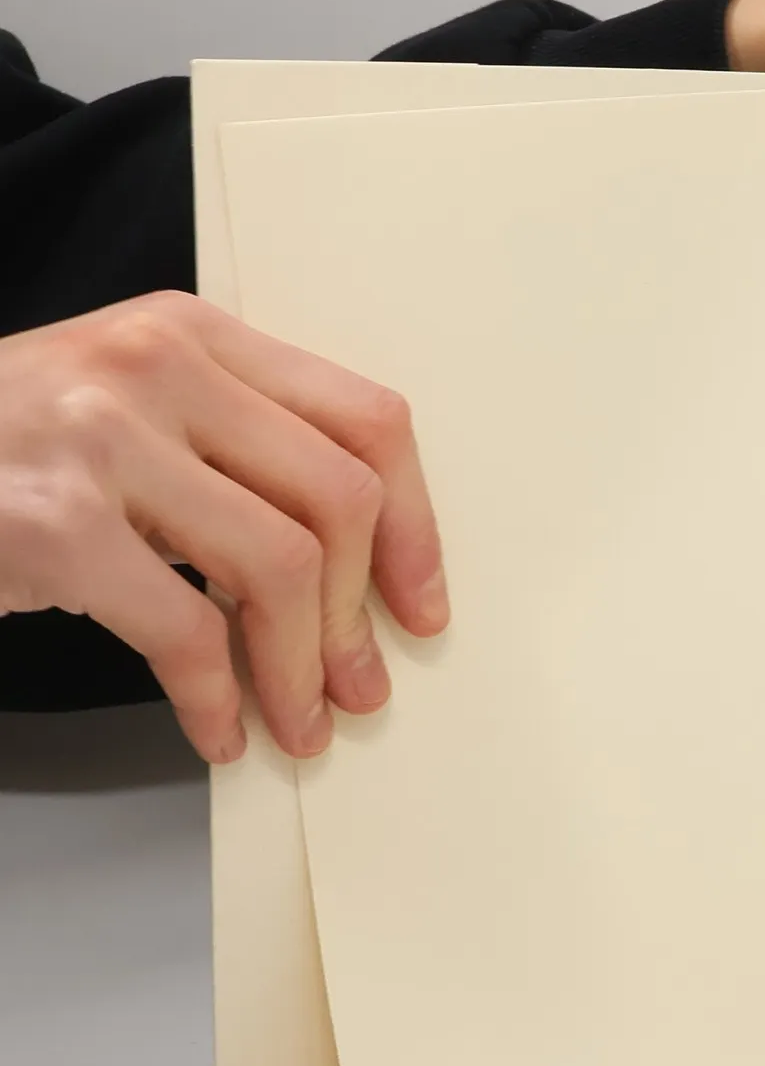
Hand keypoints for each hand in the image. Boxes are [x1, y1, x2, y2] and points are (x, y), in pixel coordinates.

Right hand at [0, 292, 447, 763]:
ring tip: (300, 721)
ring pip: (278, 566)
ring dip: (301, 669)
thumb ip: (236, 452)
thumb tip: (356, 574)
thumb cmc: (3, 447)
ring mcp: (102, 438)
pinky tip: (220, 730)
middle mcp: (159, 368)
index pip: (367, 421)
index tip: (421, 604)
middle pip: (339, 500)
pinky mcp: (54, 523)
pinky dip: (217, 698)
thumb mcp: (129, 409)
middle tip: (361, 686)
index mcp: (197, 336)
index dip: (416, 526)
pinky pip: (186, 630)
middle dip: (361, 615)